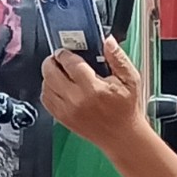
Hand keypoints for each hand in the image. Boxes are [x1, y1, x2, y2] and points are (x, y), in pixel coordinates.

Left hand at [39, 35, 150, 156]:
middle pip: (51, 73)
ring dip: (49, 75)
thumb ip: (118, 58)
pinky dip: (47, 89)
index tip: (66, 50)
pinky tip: (57, 85)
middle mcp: (76, 100)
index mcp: (93, 88)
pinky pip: (46, 100)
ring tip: (58, 70)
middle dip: (52, 61)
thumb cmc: (127, 108)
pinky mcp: (62, 118)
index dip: (65, 53)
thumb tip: (108, 41)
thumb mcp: (130, 79)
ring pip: (46, 86)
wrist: (121, 136)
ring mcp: (67, 110)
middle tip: (58, 57)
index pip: (70, 64)